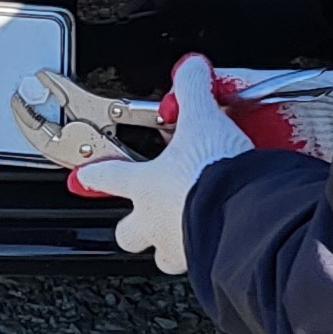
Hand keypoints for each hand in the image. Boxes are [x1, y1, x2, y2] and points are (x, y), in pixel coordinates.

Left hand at [69, 52, 253, 273]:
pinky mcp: (209, 264)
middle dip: (132, 227)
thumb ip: (193, 92)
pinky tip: (224, 241)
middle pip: (127, 234)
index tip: (86, 175)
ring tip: (188, 230)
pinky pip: (202, 264)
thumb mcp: (202, 120)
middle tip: (145, 215)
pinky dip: (210, 253)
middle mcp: (155, 222)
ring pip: (164, 256)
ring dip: (172, 245)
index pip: (107, 176)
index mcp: (144, 185)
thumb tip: (191, 69)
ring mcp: (180, 248)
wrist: (246, 216)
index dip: (95, 173)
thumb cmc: (213, 175)